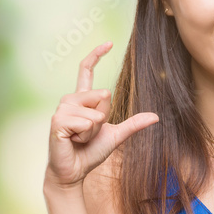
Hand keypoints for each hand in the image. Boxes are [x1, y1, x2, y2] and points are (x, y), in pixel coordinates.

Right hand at [45, 41, 158, 188]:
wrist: (74, 171)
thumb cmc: (90, 152)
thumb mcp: (116, 135)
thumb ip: (133, 124)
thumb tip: (155, 116)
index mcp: (81, 99)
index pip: (86, 70)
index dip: (97, 55)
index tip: (109, 42)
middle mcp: (70, 100)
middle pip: (104, 95)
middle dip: (104, 118)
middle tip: (88, 133)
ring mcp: (62, 109)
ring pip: (96, 112)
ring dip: (93, 130)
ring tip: (79, 138)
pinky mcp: (57, 121)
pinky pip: (86, 122)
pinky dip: (85, 135)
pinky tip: (73, 141)